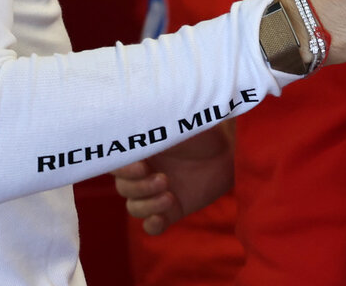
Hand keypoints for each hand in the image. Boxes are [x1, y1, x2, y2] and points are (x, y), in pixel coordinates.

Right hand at [113, 125, 233, 235]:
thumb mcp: (176, 122)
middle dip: (138, 187)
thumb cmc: (201, 129)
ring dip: (147, 205)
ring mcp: (156, 192)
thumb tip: (132, 120)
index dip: (122, 170)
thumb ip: (153, 126)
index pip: (114, 164)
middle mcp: (144, 172)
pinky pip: (151, 225)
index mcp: (139, 150)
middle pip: (123, 188)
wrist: (230, 148)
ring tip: (169, 195)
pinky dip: (152, 224)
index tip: (141, 166)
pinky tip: (161, 218)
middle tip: (163, 179)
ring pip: (134, 207)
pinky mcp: (172, 210)